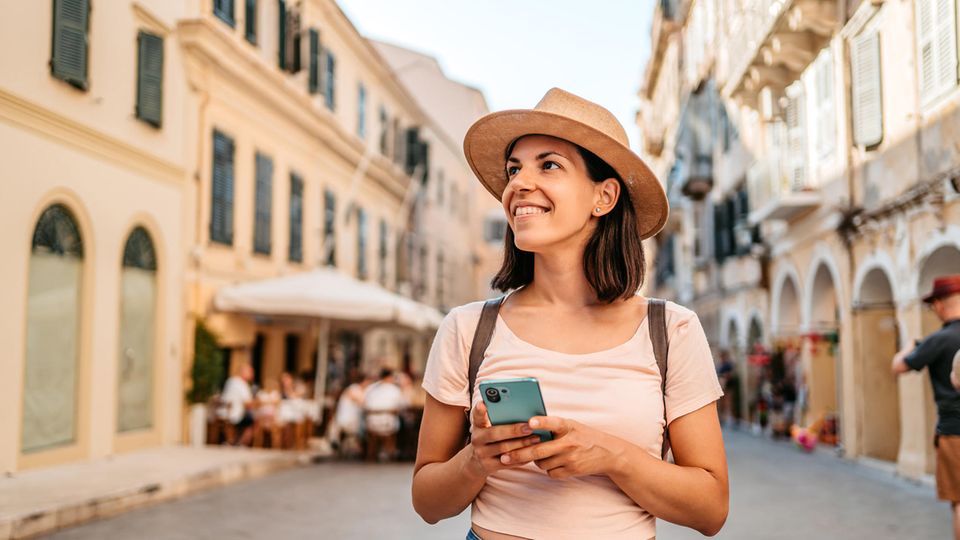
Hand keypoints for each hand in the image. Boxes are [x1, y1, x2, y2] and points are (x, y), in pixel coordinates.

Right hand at [466, 401, 540, 478]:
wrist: (476, 463)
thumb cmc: (490, 440)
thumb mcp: (488, 428)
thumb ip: (499, 420)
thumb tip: (523, 412)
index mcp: (478, 426)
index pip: (477, 416)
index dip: (480, 410)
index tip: (484, 404)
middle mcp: (477, 439)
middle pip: (495, 433)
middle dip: (514, 430)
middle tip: (530, 427)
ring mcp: (481, 454)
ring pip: (503, 449)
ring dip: (521, 443)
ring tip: (536, 438)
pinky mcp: (489, 466)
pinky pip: (508, 462)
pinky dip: (521, 457)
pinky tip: (532, 452)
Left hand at [500, 416, 622, 479]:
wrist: (608, 453)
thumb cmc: (583, 435)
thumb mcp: (571, 425)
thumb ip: (552, 426)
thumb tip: (526, 427)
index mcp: (568, 426)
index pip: (553, 422)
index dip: (541, 422)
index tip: (529, 422)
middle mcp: (569, 442)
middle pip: (538, 450)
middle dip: (518, 454)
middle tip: (504, 457)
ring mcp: (570, 458)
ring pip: (541, 463)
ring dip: (536, 460)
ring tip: (540, 454)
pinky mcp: (572, 471)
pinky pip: (550, 472)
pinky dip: (548, 468)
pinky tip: (554, 462)